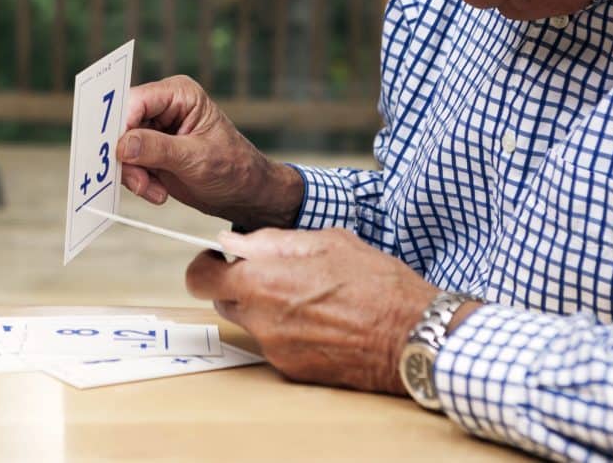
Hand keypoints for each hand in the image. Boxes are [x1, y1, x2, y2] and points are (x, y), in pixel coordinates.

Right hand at [118, 75, 302, 227]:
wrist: (243, 195)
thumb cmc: (234, 168)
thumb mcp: (197, 158)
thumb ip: (158, 149)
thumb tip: (124, 144)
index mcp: (179, 94)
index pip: (136, 100)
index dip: (123, 125)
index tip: (120, 153)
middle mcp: (163, 108)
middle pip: (123, 124)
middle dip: (127, 156)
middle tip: (140, 180)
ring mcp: (155, 131)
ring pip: (121, 147)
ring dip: (133, 173)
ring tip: (154, 190)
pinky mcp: (149, 153)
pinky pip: (127, 164)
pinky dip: (137, 181)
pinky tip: (157, 191)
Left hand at [186, 228, 438, 393]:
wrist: (412, 335)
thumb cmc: (375, 282)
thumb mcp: (326, 242)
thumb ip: (271, 241)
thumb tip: (233, 241)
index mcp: (261, 283)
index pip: (200, 278)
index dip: (208, 265)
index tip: (223, 258)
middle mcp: (261, 321)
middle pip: (224, 301)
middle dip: (241, 285)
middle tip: (277, 272)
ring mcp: (276, 350)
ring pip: (251, 323)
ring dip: (265, 308)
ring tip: (308, 295)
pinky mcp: (293, 371)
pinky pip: (275, 344)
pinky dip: (287, 331)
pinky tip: (321, 320)